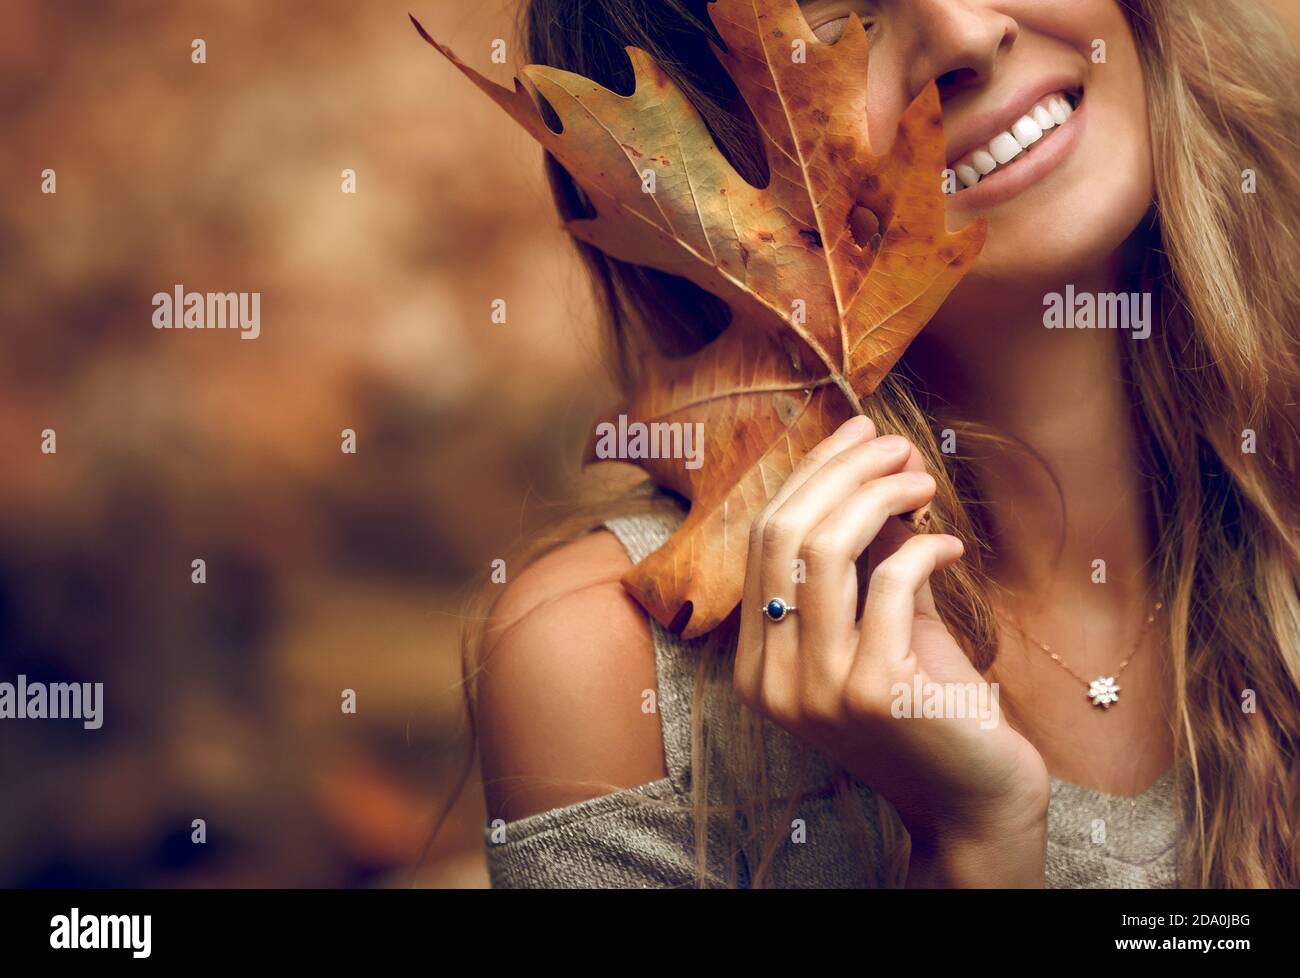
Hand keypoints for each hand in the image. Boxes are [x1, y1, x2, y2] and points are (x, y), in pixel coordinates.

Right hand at [733, 414, 1049, 884]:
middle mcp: (770, 678)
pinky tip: (951, 545)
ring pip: (825, 548)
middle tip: (895, 444)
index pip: (763, 542)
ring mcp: (814, 688)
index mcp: (756, 662)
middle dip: (842, 471)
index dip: (810, 476)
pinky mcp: (872, 692)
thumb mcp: (882, 624)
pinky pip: (888, 583)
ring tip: (922, 478)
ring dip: (879, 494)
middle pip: (784, 534)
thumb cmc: (931, 706)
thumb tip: (867, 471)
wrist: (974, 798)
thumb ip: (864, 561)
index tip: (858, 435)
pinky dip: (924, 547)